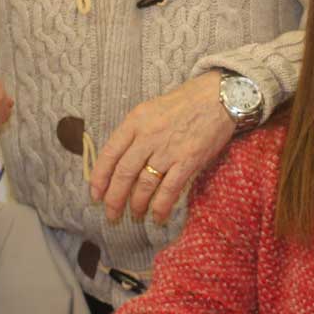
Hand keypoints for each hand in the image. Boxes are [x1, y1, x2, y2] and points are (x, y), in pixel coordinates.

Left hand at [90, 72, 236, 223]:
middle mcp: (148, 136)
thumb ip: (135, 132)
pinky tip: (157, 216)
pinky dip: (161, 206)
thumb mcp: (150, 109)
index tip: (95, 194)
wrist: (218, 97)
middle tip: (111, 213)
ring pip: (144, 184)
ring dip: (137, 204)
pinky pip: (169, 189)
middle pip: (124, 173)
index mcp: (135, 122)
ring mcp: (168, 150)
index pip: (109, 154)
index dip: (99, 178)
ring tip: (134, 214)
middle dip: (114, 198)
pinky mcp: (188, 161)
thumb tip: (121, 160)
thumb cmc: (184, 103)